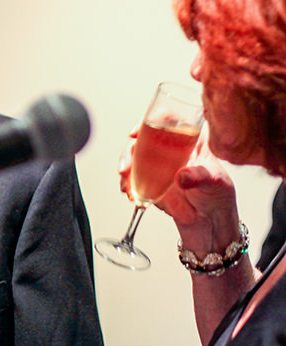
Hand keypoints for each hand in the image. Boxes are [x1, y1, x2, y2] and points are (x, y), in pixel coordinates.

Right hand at [121, 126, 240, 253]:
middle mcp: (172, 150)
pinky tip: (131, 194)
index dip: (150, 122)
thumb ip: (199, 177)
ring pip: (134, 158)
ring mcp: (159, 166)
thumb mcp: (215, 182)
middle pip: (144, 139)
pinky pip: (133, 178)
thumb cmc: (219, 197)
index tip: (137, 132)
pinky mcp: (151, 182)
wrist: (211, 224)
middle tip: (126, 166)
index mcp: (191, 141)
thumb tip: (182, 175)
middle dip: (130, 151)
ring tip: (128, 186)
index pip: (168, 121)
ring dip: (126, 169)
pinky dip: (128, 185)